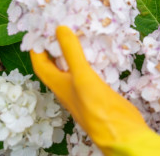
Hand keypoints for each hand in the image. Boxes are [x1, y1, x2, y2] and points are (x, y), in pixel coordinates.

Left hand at [30, 26, 159, 155]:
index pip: (40, 64)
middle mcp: (68, 88)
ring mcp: (84, 91)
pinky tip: (99, 53)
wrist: (122, 133)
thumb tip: (59, 29)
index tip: (40, 29)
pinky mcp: (99, 93)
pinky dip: (90, 60)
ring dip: (73, 53)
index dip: (37, 47)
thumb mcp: (82, 76)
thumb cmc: (98, 108)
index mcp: (58, 85)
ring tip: (79, 34)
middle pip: (56, 65)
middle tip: (61, 26)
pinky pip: (89, 72)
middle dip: (55, 46)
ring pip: (73, 68)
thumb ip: (71, 52)